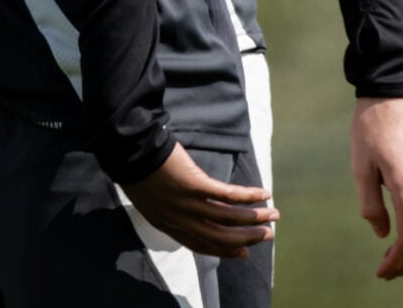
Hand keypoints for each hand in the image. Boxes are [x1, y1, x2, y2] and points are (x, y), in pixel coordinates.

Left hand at [122, 143, 277, 258]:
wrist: (129, 151)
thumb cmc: (138, 169)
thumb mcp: (149, 199)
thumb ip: (168, 208)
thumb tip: (186, 207)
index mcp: (168, 225)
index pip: (201, 245)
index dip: (224, 250)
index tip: (244, 251)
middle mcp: (180, 220)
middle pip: (220, 237)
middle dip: (247, 238)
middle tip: (267, 235)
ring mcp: (188, 204)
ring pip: (228, 219)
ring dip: (255, 218)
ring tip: (273, 215)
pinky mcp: (195, 185)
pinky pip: (228, 196)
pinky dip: (248, 196)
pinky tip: (263, 193)